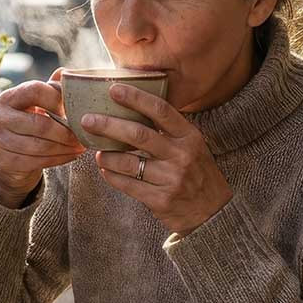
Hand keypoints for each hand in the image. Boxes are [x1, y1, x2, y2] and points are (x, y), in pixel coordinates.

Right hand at [0, 69, 83, 206]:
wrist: (11, 157)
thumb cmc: (31, 125)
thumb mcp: (39, 105)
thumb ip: (51, 89)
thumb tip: (66, 72)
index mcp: (8, 97)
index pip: (35, 91)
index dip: (57, 99)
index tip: (73, 109)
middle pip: (40, 124)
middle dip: (66, 132)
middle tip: (83, 135)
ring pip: (41, 146)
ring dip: (65, 147)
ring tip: (81, 146)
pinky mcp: (4, 161)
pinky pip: (37, 162)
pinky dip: (59, 159)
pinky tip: (71, 156)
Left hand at [84, 83, 232, 235]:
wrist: (214, 213)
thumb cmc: (197, 173)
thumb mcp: (193, 147)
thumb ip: (169, 131)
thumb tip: (133, 109)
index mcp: (189, 137)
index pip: (161, 110)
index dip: (136, 98)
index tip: (114, 89)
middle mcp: (181, 156)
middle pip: (139, 135)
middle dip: (109, 125)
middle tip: (88, 120)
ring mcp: (171, 179)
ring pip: (129, 162)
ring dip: (107, 156)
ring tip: (96, 151)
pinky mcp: (161, 200)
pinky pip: (128, 185)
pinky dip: (112, 176)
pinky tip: (105, 170)